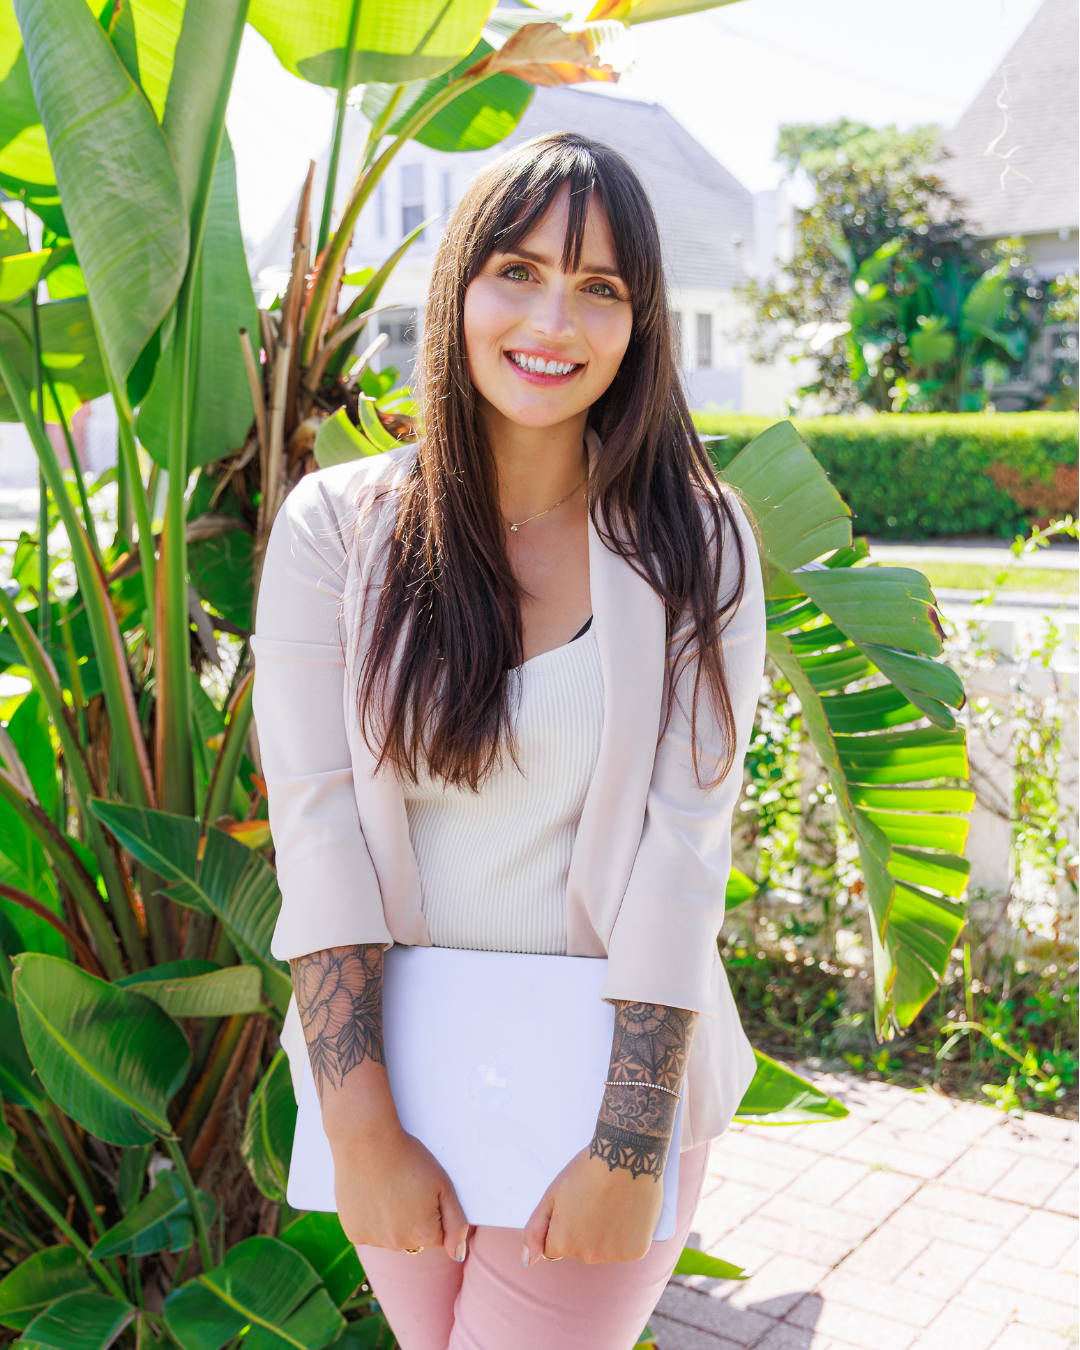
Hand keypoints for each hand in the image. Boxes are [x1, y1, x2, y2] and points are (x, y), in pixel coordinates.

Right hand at [329, 1121, 468, 1260]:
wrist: (367, 1143)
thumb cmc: (409, 1159)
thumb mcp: (444, 1185)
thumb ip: (456, 1223)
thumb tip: (457, 1255)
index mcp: (424, 1235)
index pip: (438, 1236)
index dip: (434, 1211)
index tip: (423, 1191)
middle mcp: (399, 1244)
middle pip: (413, 1238)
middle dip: (413, 1218)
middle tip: (404, 1187)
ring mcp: (374, 1241)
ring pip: (389, 1235)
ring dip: (390, 1219)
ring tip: (386, 1188)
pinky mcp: (353, 1233)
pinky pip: (368, 1231)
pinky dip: (370, 1218)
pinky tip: (369, 1194)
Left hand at [523, 1145, 663, 1264]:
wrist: (626, 1154)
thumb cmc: (587, 1170)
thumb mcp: (552, 1194)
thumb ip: (535, 1229)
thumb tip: (529, 1261)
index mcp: (564, 1242)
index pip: (553, 1247)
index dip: (561, 1224)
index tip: (573, 1204)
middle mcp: (588, 1256)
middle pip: (578, 1249)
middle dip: (582, 1230)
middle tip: (593, 1200)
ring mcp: (614, 1255)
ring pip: (602, 1249)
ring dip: (604, 1232)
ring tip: (611, 1202)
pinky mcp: (637, 1250)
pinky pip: (625, 1247)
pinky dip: (626, 1233)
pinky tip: (627, 1210)